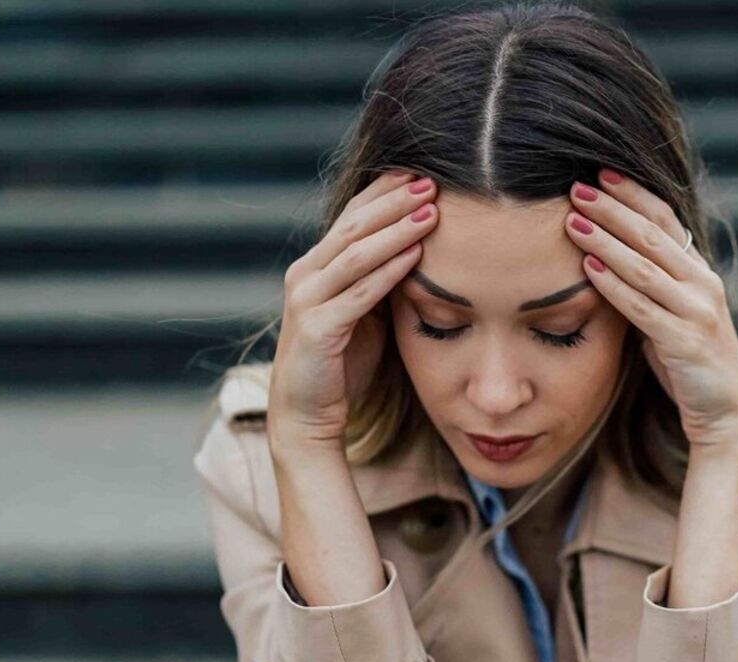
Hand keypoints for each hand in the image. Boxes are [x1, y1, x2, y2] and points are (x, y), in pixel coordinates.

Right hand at [269, 170, 438, 454]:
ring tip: (431, 212)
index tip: (421, 173)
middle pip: (354, 225)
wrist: (308, 412)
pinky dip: (388, 272)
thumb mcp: (366, 311)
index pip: (352, 216)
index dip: (385, 193)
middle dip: (394, 202)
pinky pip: (358, 293)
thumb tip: (420, 248)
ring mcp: (307, 299)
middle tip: (431, 183)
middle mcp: (306, 274)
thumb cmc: (342, 361)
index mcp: (317, 265)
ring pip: (355, 253)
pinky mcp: (316, 328)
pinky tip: (416, 256)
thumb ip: (381, 279)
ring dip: (395, 230)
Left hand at [564, 168, 737, 451]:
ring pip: (645, 265)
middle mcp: (703, 285)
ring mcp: (698, 311)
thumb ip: (650, 290)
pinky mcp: (685, 341)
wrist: (726, 414)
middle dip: (613, 208)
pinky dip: (613, 284)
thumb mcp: (672, 318)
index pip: (666, 220)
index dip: (634, 195)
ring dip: (606, 240)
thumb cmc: (691, 366)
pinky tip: (588, 267)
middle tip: (577, 187)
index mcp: (700, 274)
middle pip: (652, 235)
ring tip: (573, 220)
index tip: (600, 173)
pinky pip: (642, 306)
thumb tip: (607, 262)